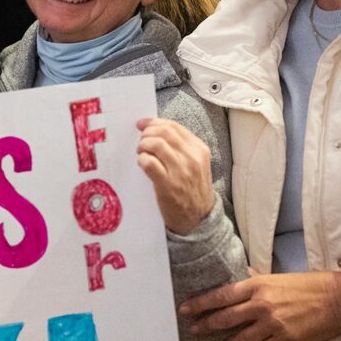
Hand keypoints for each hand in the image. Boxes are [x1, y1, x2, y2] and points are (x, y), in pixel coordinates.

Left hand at [135, 117, 215, 234]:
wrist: (199, 218)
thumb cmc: (193, 189)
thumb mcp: (196, 164)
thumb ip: (182, 148)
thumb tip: (156, 131)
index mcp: (199, 149)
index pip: (174, 126)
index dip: (154, 122)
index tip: (143, 124)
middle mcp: (192, 158)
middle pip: (164, 132)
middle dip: (147, 132)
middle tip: (140, 140)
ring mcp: (181, 171)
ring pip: (156, 144)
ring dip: (142, 145)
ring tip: (140, 152)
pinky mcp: (167, 185)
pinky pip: (149, 163)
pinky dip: (141, 160)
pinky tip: (142, 164)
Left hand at [179, 272, 340, 340]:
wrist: (337, 300)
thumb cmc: (308, 285)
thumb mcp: (278, 277)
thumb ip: (256, 279)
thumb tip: (242, 275)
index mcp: (258, 286)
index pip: (221, 296)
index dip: (200, 304)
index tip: (186, 308)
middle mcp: (261, 305)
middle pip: (225, 318)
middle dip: (206, 324)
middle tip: (193, 329)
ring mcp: (272, 324)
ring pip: (240, 337)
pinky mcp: (284, 340)